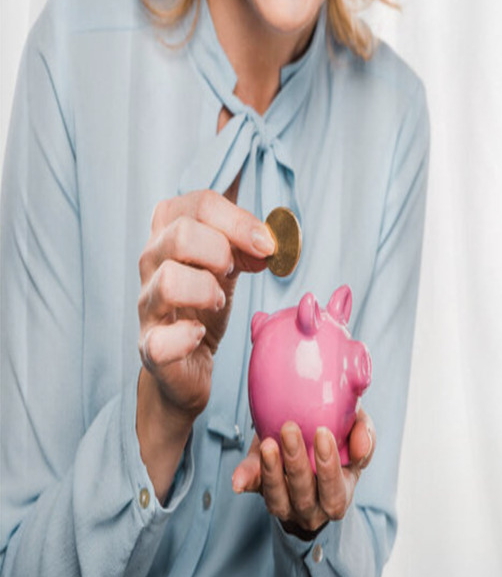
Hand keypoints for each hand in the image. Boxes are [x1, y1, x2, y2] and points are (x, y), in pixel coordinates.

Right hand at [136, 189, 274, 502]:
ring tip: (222, 303)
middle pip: (177, 233)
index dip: (235, 216)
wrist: (185, 374)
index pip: (194, 202)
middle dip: (220, 244)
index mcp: (175, 242)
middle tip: (244, 269)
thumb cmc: (210, 316)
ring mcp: (149, 311)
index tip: (269, 246)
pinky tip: (203, 339)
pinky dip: (187, 334)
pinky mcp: (154, 351)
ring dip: (206, 287)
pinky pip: (162, 338)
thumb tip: (277, 239)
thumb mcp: (231, 273)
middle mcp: (155, 270)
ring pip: (166, 278)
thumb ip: (248, 247)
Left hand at [231, 403, 375, 536]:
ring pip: (277, 497)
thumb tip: (361, 444)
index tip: (322, 433)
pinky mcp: (262, 489)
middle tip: (290, 429)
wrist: (311, 441)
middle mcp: (312, 508)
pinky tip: (238, 479)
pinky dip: (246, 481)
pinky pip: (253, 488)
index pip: (334, 491)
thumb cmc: (339, 439)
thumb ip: (365, 435)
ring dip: (271, 471)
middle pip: (303, 495)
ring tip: (268, 443)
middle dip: (296, 463)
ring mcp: (285, 503)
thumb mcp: (357, 435)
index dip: (328, 466)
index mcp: (339, 495)